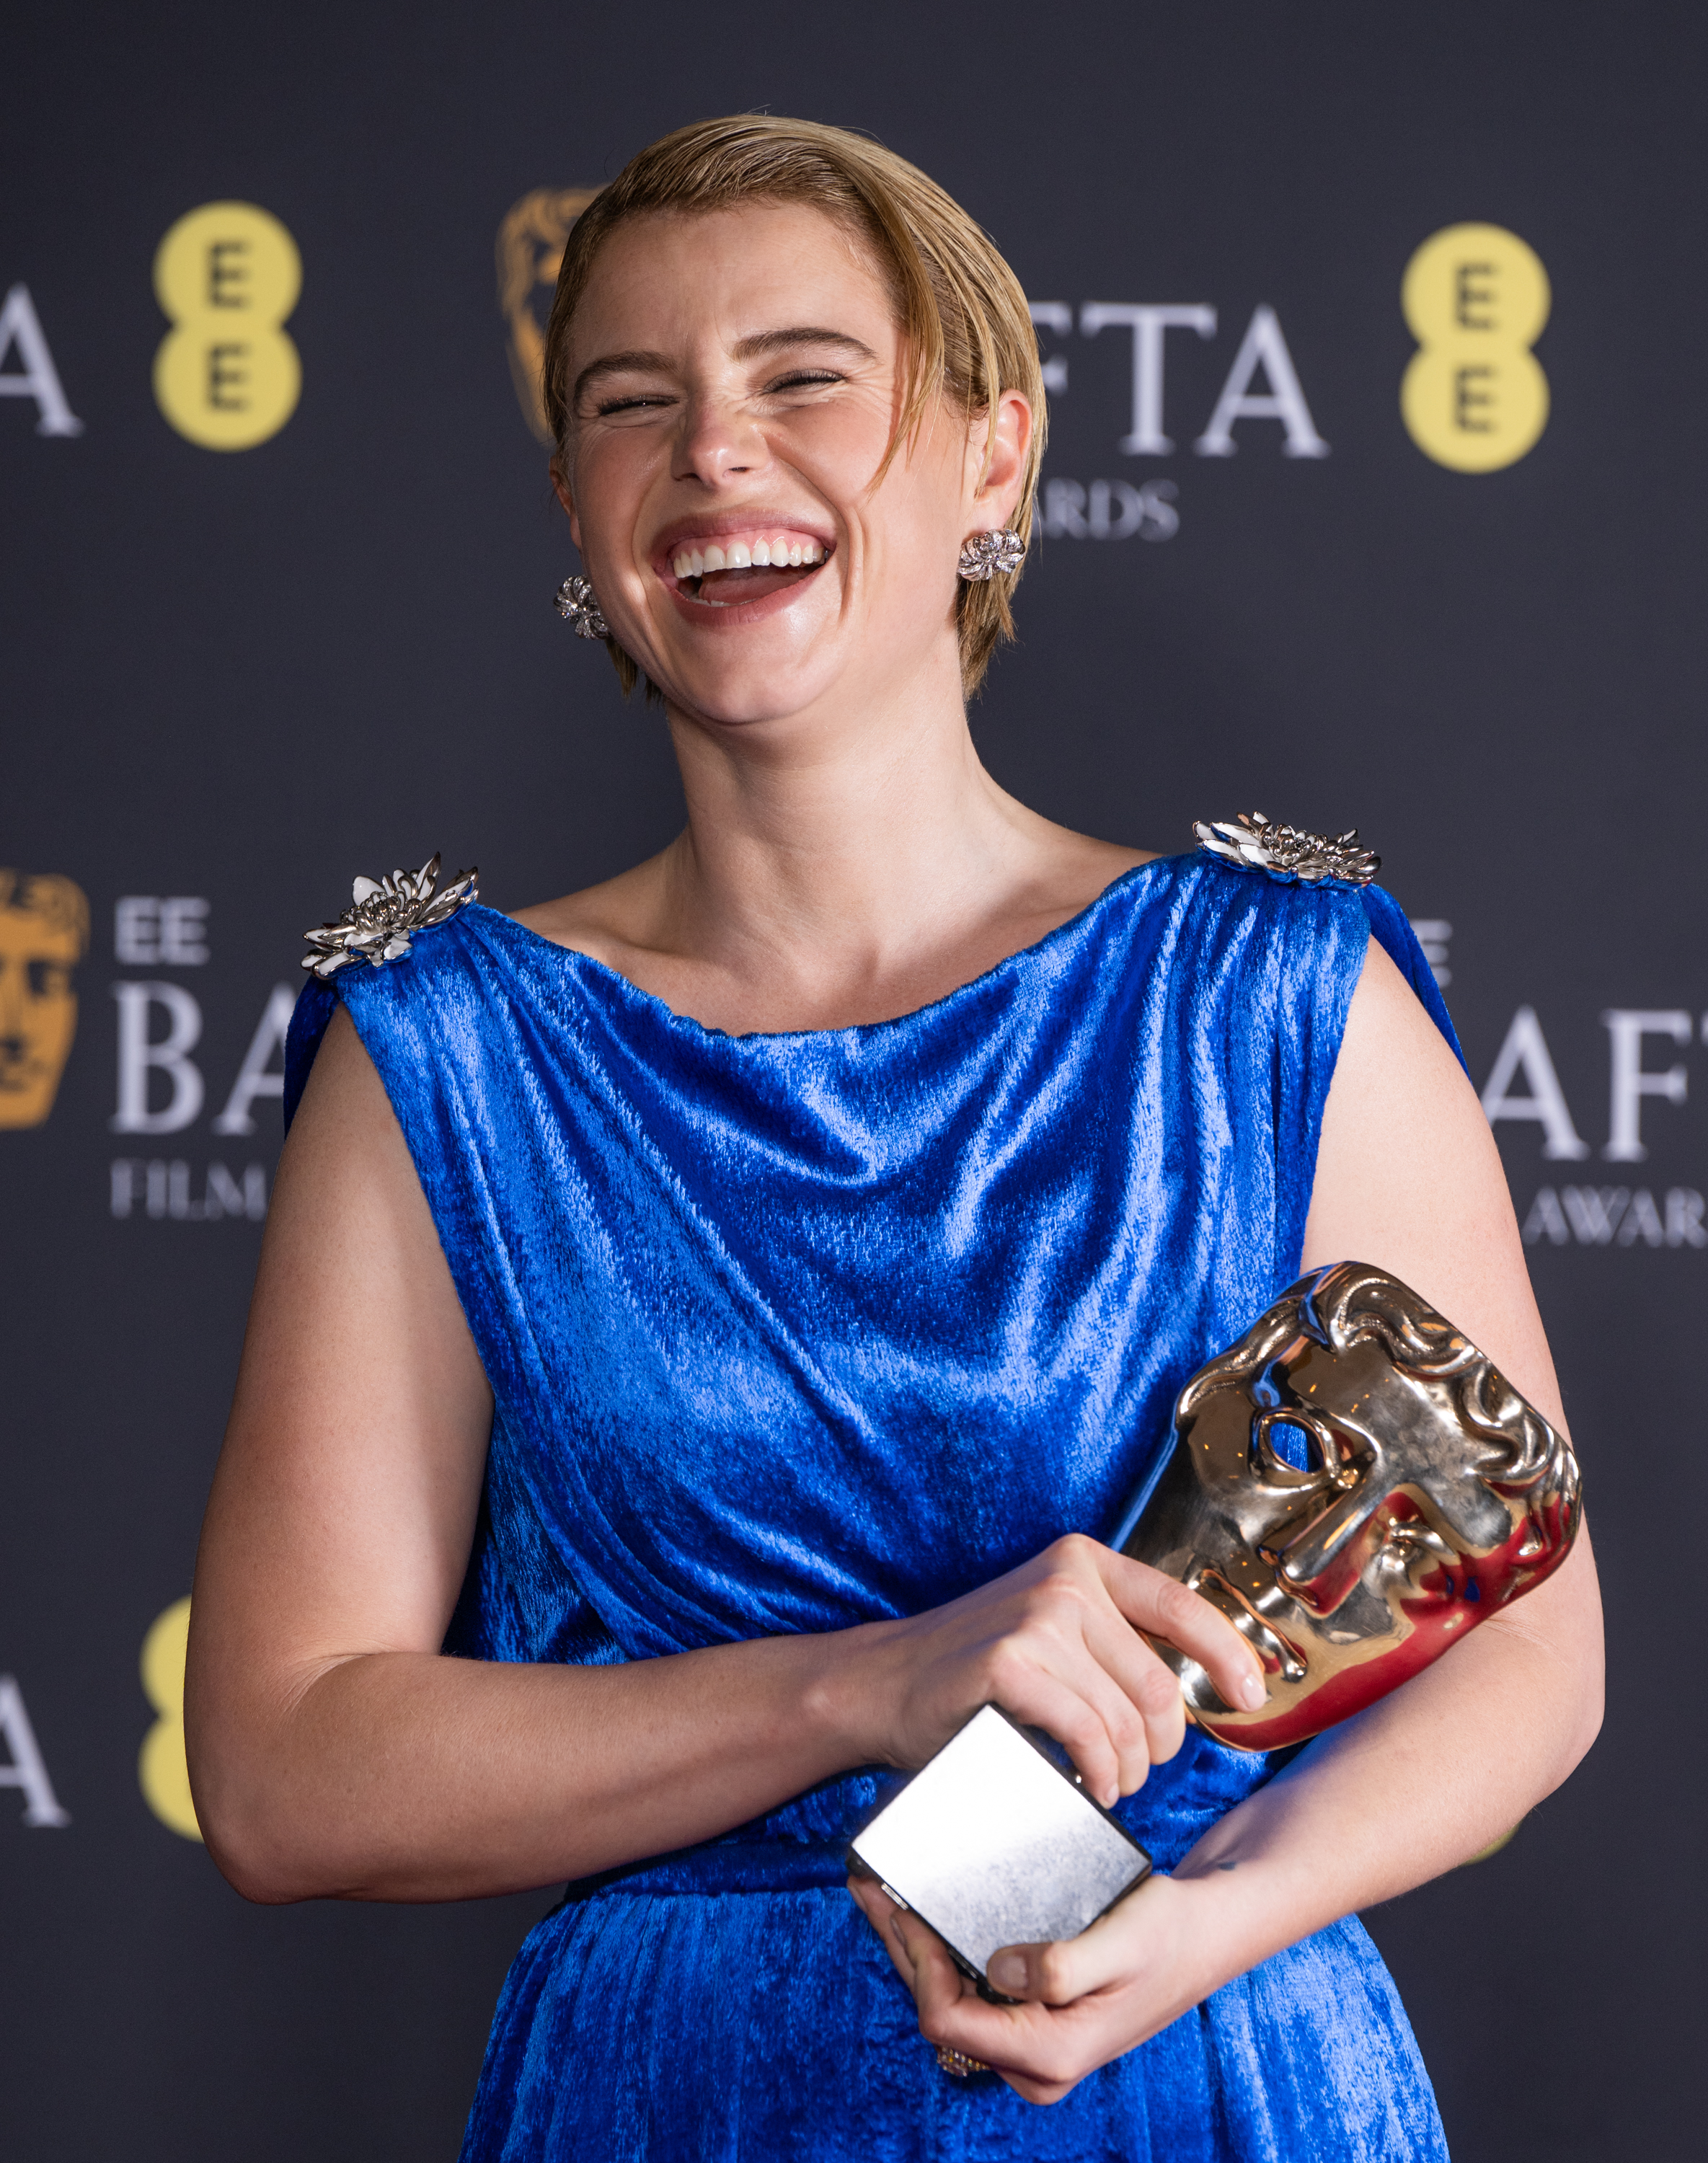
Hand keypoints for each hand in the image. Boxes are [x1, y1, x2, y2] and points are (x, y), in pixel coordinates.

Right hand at [843, 1534, 1264, 1803]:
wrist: (886, 1685)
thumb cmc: (974, 1672)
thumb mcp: (1052, 1632)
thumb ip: (1113, 1641)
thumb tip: (1196, 1684)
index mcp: (1084, 1563)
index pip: (1182, 1606)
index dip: (1228, 1654)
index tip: (1251, 1695)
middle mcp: (1066, 1580)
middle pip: (1159, 1684)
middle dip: (1160, 1746)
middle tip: (1136, 1772)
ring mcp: (1038, 1617)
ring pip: (1126, 1718)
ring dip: (1125, 1770)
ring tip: (1106, 1784)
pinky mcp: (1011, 1661)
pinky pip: (1088, 1733)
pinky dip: (1097, 1772)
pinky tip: (1087, 1783)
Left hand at [849, 1870, 1223, 2103]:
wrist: (1201, 1939)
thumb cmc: (1165, 1938)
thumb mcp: (1121, 1945)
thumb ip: (1061, 1968)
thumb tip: (998, 1971)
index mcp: (1048, 2054)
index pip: (948, 2020)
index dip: (917, 1964)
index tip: (906, 1905)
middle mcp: (1032, 2063)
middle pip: (938, 2010)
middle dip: (900, 1948)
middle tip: (866, 1885)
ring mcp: (1030, 2045)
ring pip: (948, 1999)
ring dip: (913, 1947)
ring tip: (881, 1891)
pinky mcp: (1031, 2020)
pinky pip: (969, 1989)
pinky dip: (942, 1950)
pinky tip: (924, 1913)